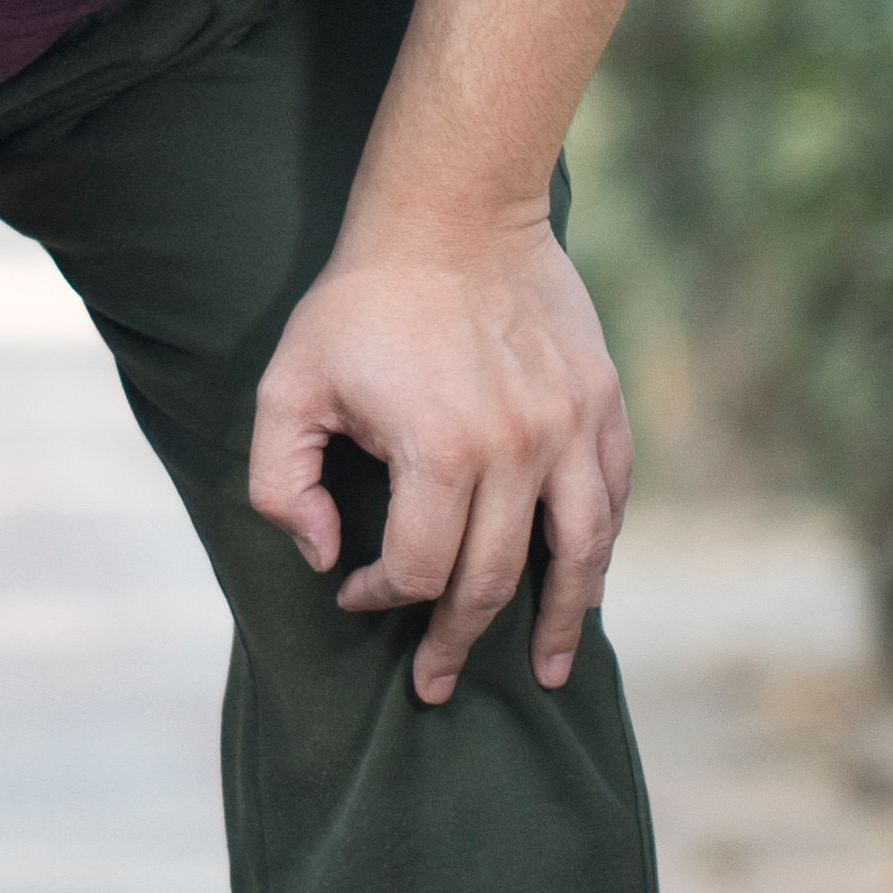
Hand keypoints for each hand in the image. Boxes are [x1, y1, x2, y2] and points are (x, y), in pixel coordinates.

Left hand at [241, 213, 633, 704]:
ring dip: (564, 622)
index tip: (358, 594)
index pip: (422, 570)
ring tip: (550, 670)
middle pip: (496, 579)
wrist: (452, 210)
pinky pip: (611, 497)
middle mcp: (519, 450)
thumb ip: (281, 484)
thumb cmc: (360, 302)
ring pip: (581, 553)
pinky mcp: (602, 403)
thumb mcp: (286, 385)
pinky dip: (598, 548)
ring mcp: (571, 427)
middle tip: (437, 681)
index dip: (384, 598)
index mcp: (441, 451)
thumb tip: (326, 554)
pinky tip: (584, 580)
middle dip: (460, 641)